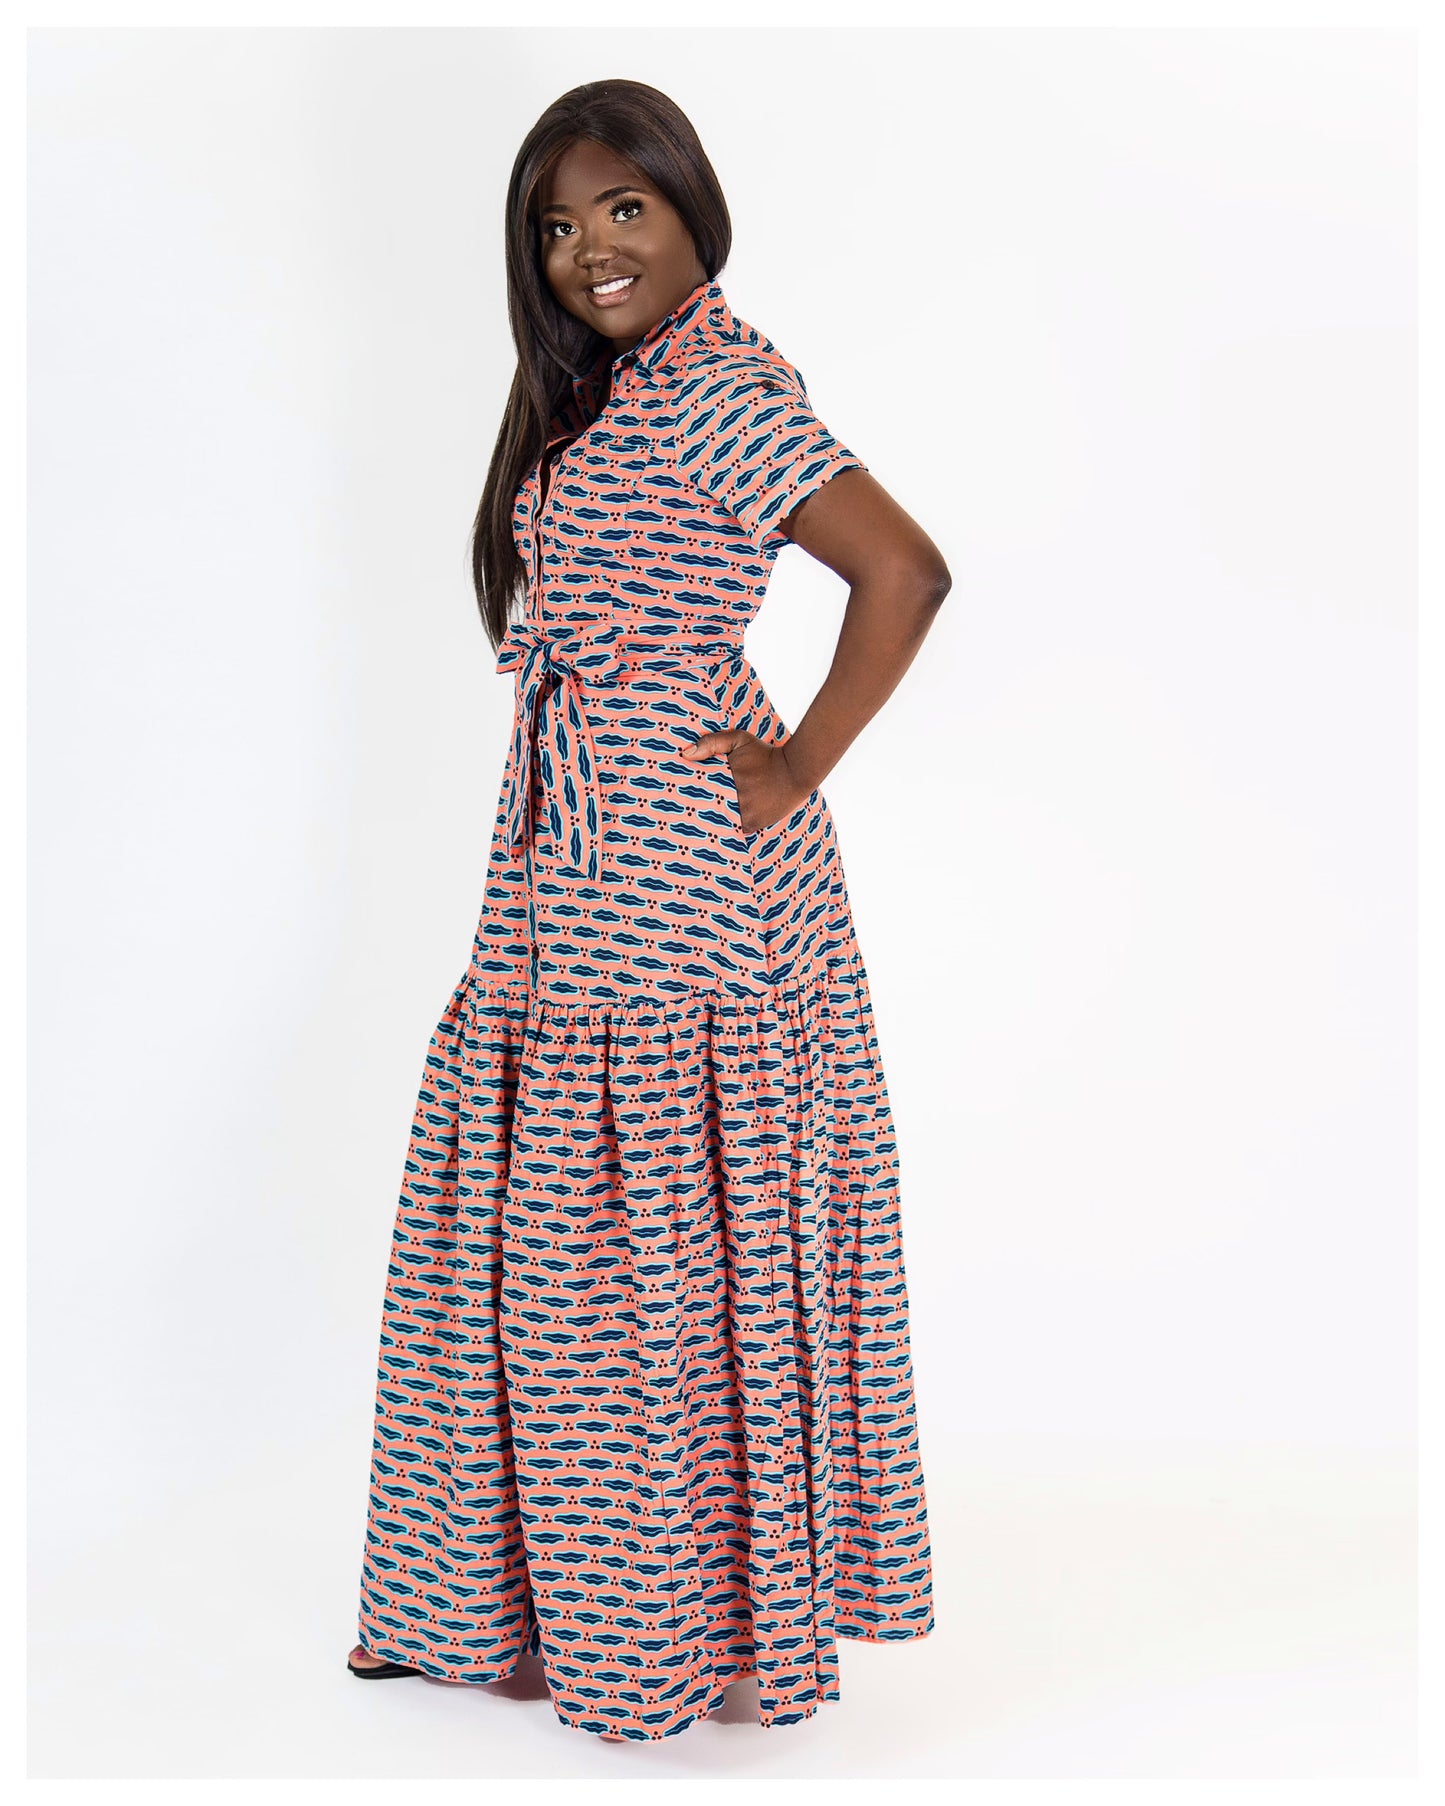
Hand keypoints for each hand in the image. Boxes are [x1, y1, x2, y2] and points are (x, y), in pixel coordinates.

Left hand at [681, 728, 808, 835]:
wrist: (795, 771)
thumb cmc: (764, 754)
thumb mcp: (739, 740)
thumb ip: (712, 743)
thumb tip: (685, 754)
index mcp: (725, 782)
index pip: (697, 793)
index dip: (689, 796)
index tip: (680, 797)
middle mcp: (733, 801)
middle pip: (707, 810)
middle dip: (699, 809)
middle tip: (683, 812)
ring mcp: (744, 815)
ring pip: (720, 822)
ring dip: (714, 820)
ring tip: (699, 822)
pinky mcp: (753, 824)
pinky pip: (734, 830)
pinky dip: (729, 827)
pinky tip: (720, 827)